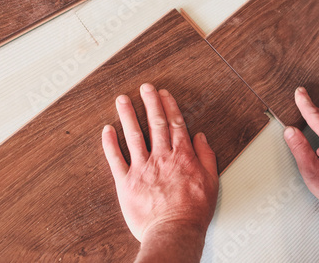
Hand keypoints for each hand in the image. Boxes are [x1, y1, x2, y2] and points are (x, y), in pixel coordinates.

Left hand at [101, 83, 218, 243]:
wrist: (174, 231)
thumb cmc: (193, 210)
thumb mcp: (211, 181)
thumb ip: (206, 156)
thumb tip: (200, 138)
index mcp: (181, 156)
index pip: (175, 124)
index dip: (169, 106)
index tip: (164, 94)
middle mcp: (161, 157)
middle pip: (155, 123)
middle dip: (150, 103)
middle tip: (145, 87)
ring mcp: (142, 168)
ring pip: (134, 135)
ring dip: (127, 115)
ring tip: (122, 100)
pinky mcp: (126, 182)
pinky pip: (116, 159)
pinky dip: (110, 143)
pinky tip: (107, 130)